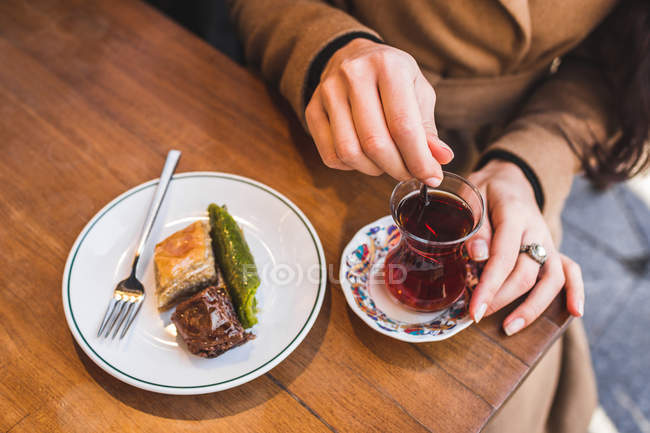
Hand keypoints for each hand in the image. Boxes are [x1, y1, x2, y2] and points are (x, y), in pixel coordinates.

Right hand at [305, 38, 453, 186]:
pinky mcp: (312, 110)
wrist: (352, 57)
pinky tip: (364, 156)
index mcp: (388, 66)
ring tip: (387, 163)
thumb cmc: (391, 77)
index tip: (431, 177)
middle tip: (410, 173)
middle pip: (375, 142)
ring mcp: (328, 92)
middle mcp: (354, 75)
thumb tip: (441, 158)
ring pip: (350, 152)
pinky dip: (352, 166)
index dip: (419, 159)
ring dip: (373, 169)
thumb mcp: (418, 92)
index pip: (403, 125)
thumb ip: (427, 128)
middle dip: (397, 168)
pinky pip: (331, 155)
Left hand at [466, 160, 583, 334]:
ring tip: (510, 328)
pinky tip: (574, 313)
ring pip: (552, 278)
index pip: (503, 257)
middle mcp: (537, 230)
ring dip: (532, 307)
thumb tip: (477, 255)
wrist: (508, 179)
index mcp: (514, 215)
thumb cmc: (485, 191)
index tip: (474, 309)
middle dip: (502, 300)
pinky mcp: (553, 249)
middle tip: (477, 316)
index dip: (489, 286)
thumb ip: (475, 226)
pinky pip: (572, 271)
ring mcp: (548, 241)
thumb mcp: (472, 198)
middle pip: (527, 273)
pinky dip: (577, 291)